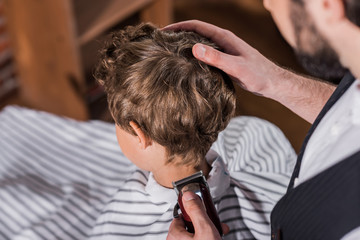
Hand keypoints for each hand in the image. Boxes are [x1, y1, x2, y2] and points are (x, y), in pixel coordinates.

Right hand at [164, 20, 335, 122]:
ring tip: (169, 54)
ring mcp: (224, 50)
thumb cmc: (258, 75)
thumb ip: (217, 58)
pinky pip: (205, 55)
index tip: (162, 33)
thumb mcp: (236, 67)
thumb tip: (194, 48)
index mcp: (224, 37)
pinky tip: (187, 66)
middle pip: (195, 33)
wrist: (273, 83)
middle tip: (161, 43)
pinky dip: (193, 57)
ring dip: (185, 46)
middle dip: (178, 35)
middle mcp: (222, 41)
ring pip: (200, 44)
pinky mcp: (225, 60)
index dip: (178, 27)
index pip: (196, 26)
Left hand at [167, 191, 228, 239]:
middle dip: (205, 219)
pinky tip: (217, 235)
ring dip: (209, 227)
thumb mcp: (204, 228)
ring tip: (219, 228)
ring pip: (196, 231)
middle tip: (214, 219)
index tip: (201, 204)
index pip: (180, 214)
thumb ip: (196, 210)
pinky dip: (208, 236)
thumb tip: (188, 195)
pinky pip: (199, 238)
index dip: (193, 208)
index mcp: (174, 235)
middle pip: (190, 222)